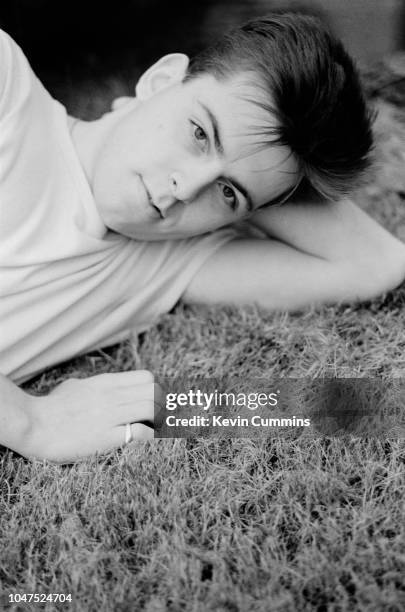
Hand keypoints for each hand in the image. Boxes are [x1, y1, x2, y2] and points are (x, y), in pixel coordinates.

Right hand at [22, 371, 160, 462]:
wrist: (34, 425)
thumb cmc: (50, 407)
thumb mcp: (74, 387)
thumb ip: (91, 385)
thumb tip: (96, 386)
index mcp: (106, 383)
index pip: (146, 378)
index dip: (154, 391)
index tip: (152, 404)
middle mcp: (112, 395)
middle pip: (155, 391)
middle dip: (162, 406)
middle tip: (159, 420)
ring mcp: (111, 415)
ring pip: (151, 409)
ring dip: (158, 421)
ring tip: (154, 431)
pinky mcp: (107, 437)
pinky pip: (140, 433)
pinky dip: (149, 437)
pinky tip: (145, 442)